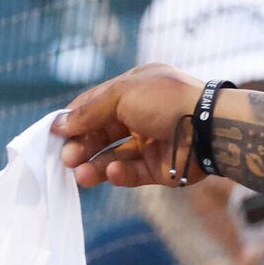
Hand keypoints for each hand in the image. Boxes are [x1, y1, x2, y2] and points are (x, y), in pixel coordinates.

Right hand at [55, 63, 205, 187]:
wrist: (208, 127)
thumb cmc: (165, 100)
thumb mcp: (121, 94)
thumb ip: (89, 111)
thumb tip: (59, 124)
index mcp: (134, 90)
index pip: (95, 104)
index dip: (75, 118)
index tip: (55, 133)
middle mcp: (140, 115)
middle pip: (101, 133)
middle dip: (82, 145)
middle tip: (66, 158)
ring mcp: (149, 142)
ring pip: (113, 156)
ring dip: (94, 164)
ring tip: (80, 174)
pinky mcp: (158, 168)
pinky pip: (131, 172)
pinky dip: (119, 173)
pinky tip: (111, 172)